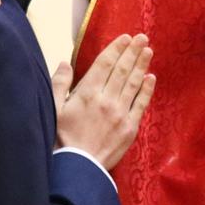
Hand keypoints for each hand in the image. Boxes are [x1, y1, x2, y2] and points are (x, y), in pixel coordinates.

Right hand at [54, 33, 154, 171]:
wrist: (78, 167)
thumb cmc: (61, 140)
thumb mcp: (53, 109)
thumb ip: (59, 84)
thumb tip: (64, 63)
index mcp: (87, 93)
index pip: (105, 64)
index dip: (116, 48)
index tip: (125, 37)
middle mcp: (106, 99)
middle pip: (122, 70)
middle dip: (132, 51)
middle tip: (142, 37)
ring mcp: (120, 113)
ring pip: (134, 83)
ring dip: (142, 65)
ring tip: (148, 50)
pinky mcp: (130, 128)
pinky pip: (141, 104)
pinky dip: (147, 89)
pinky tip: (151, 77)